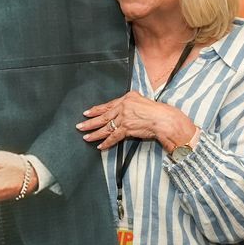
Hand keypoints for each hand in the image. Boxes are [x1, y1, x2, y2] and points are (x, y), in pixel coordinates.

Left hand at [78, 92, 194, 151]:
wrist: (163, 119)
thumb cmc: (157, 112)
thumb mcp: (142, 102)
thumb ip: (131, 105)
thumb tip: (124, 112)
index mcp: (127, 98)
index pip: (108, 105)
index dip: (96, 110)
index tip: (87, 113)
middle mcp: (124, 106)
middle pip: (103, 116)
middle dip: (90, 122)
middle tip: (80, 126)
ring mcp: (124, 118)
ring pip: (106, 127)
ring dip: (95, 133)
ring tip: (86, 137)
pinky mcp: (127, 128)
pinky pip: (114, 137)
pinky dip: (107, 142)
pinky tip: (100, 146)